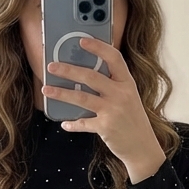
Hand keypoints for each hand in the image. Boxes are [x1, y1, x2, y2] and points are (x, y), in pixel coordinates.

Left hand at [42, 36, 165, 181]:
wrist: (142, 147)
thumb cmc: (133, 121)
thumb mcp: (129, 98)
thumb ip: (113, 86)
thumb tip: (86, 76)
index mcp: (127, 83)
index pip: (114, 58)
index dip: (98, 48)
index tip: (82, 41)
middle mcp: (121, 94)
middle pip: (91, 77)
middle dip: (68, 70)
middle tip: (52, 66)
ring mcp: (113, 111)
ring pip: (82, 98)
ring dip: (61, 93)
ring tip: (46, 89)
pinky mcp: (105, 127)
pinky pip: (83, 123)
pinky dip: (73, 124)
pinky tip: (65, 123)